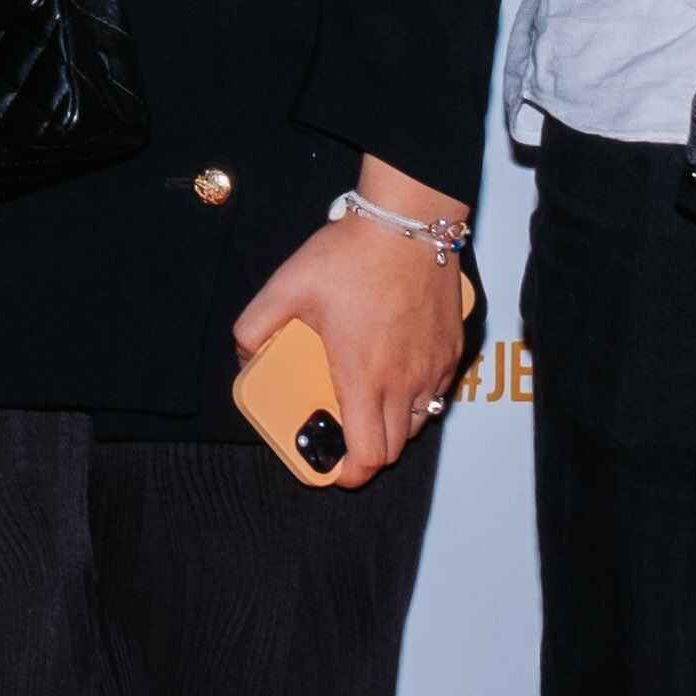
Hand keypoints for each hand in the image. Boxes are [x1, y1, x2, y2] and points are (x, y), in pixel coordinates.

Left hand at [231, 206, 475, 482]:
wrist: (407, 223)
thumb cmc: (350, 256)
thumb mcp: (285, 287)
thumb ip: (254, 327)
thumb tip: (243, 355)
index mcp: (363, 378)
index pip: (368, 455)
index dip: (350, 473)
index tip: (333, 466)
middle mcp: (405, 382)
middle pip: (393, 448)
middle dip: (366, 452)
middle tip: (342, 433)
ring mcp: (434, 368)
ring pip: (418, 422)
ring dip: (391, 425)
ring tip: (365, 401)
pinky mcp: (453, 350)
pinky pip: (437, 392)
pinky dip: (416, 397)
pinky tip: (394, 371)